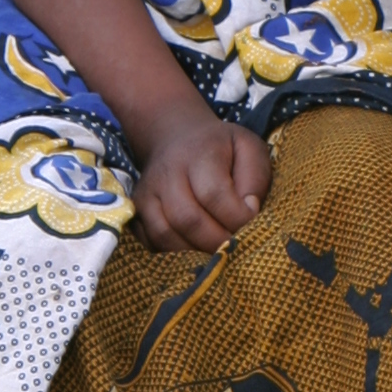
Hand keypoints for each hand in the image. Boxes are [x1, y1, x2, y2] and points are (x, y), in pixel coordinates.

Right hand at [133, 94, 271, 252]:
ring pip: (164, 235)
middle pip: (188, 219)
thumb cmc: (221, 148)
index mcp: (199, 154)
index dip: (237, 216)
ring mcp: (146, 193)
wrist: (177, 137)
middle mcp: (167, 173)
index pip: (214, 194)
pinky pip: (150, 242)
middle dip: (217, 241)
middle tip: (236, 247)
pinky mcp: (136, 210)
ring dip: (194, 252)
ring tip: (217, 252)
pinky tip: (194, 251)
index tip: (253, 220)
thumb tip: (249, 210)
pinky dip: (173, 254)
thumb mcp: (248, 148)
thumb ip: (254, 178)